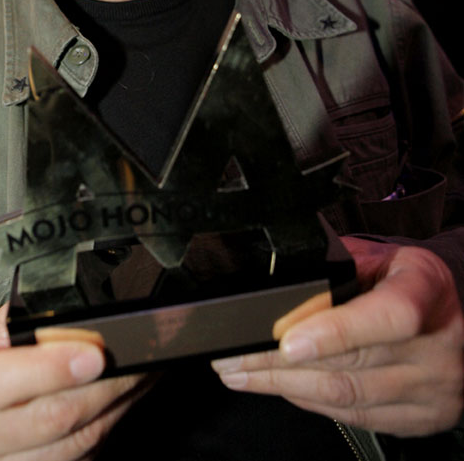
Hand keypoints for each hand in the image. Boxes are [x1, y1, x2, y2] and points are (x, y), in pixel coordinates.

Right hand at [0, 305, 148, 460]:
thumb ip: (22, 324)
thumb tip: (74, 317)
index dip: (46, 370)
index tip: (92, 353)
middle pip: (47, 419)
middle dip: (101, 385)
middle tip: (134, 357)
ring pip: (74, 444)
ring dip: (117, 404)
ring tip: (142, 370)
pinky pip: (83, 457)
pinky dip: (112, 423)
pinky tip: (127, 396)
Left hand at [211, 238, 463, 435]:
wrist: (455, 315)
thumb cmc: (409, 280)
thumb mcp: (381, 256)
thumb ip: (338, 267)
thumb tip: (284, 284)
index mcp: (425, 289)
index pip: (387, 316)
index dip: (334, 331)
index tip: (286, 340)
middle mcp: (436, 345)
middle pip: (351, 364)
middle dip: (278, 361)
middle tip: (233, 355)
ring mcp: (432, 389)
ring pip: (346, 395)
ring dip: (283, 386)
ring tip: (241, 372)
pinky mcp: (421, 419)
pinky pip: (355, 415)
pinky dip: (310, 400)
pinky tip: (280, 387)